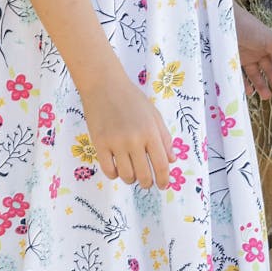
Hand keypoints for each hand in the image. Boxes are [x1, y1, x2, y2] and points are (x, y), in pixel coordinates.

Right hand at [79, 71, 172, 187]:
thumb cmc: (132, 99)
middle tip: (147, 183)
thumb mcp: (154, 115)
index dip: (163, 179)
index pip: (161, 164)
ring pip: (126, 175)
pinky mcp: (99, 144)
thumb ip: (164, 138)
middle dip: (147, 183)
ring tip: (132, 175)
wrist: (104, 86)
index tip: (163, 185)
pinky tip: (117, 169)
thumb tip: (172, 160)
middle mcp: (135, 140)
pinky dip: (115, 174)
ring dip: (131, 179)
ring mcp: (116, 143)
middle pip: (144, 174)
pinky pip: (108, 170)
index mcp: (151, 132)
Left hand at [235, 5, 271, 98]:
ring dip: (262, 85)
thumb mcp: (269, 40)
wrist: (223, 21)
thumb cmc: (249, 27)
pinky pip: (240, 75)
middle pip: (269, 69)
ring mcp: (245, 56)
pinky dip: (245, 84)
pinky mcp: (232, 61)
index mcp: (268, 44)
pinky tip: (250, 92)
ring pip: (256, 74)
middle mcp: (258, 50)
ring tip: (266, 97)